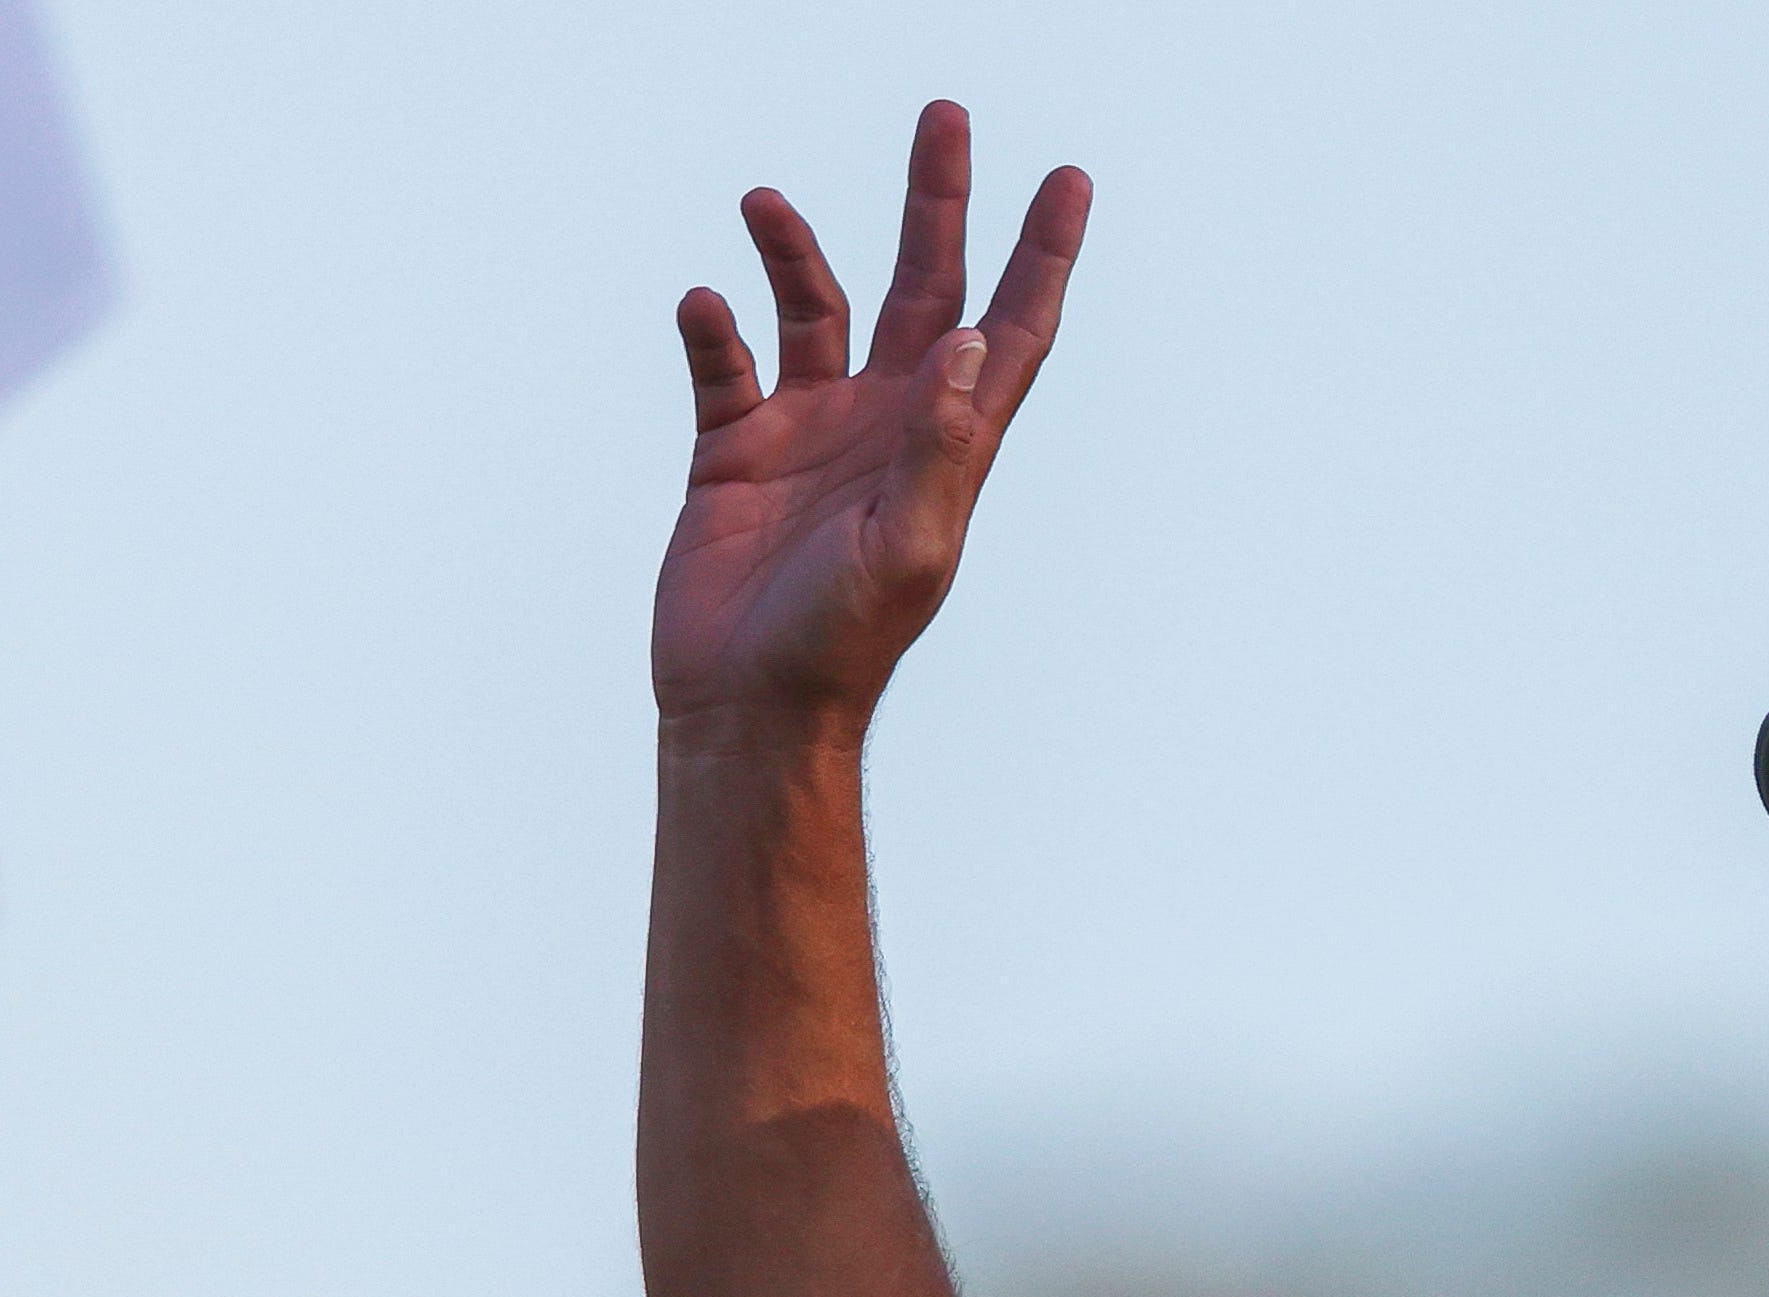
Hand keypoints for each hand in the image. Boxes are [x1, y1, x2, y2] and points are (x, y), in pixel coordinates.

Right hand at [655, 104, 1087, 725]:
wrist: (747, 707)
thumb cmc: (841, 645)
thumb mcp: (910, 547)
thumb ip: (945, 446)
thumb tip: (976, 341)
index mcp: (945, 446)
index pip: (1011, 332)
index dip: (1042, 258)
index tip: (1067, 180)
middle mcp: (885, 424)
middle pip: (926, 288)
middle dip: (936, 205)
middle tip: (946, 117)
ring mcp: (810, 432)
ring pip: (815, 307)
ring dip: (793, 251)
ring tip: (761, 204)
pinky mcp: (734, 452)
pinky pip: (724, 366)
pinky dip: (712, 328)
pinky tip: (702, 305)